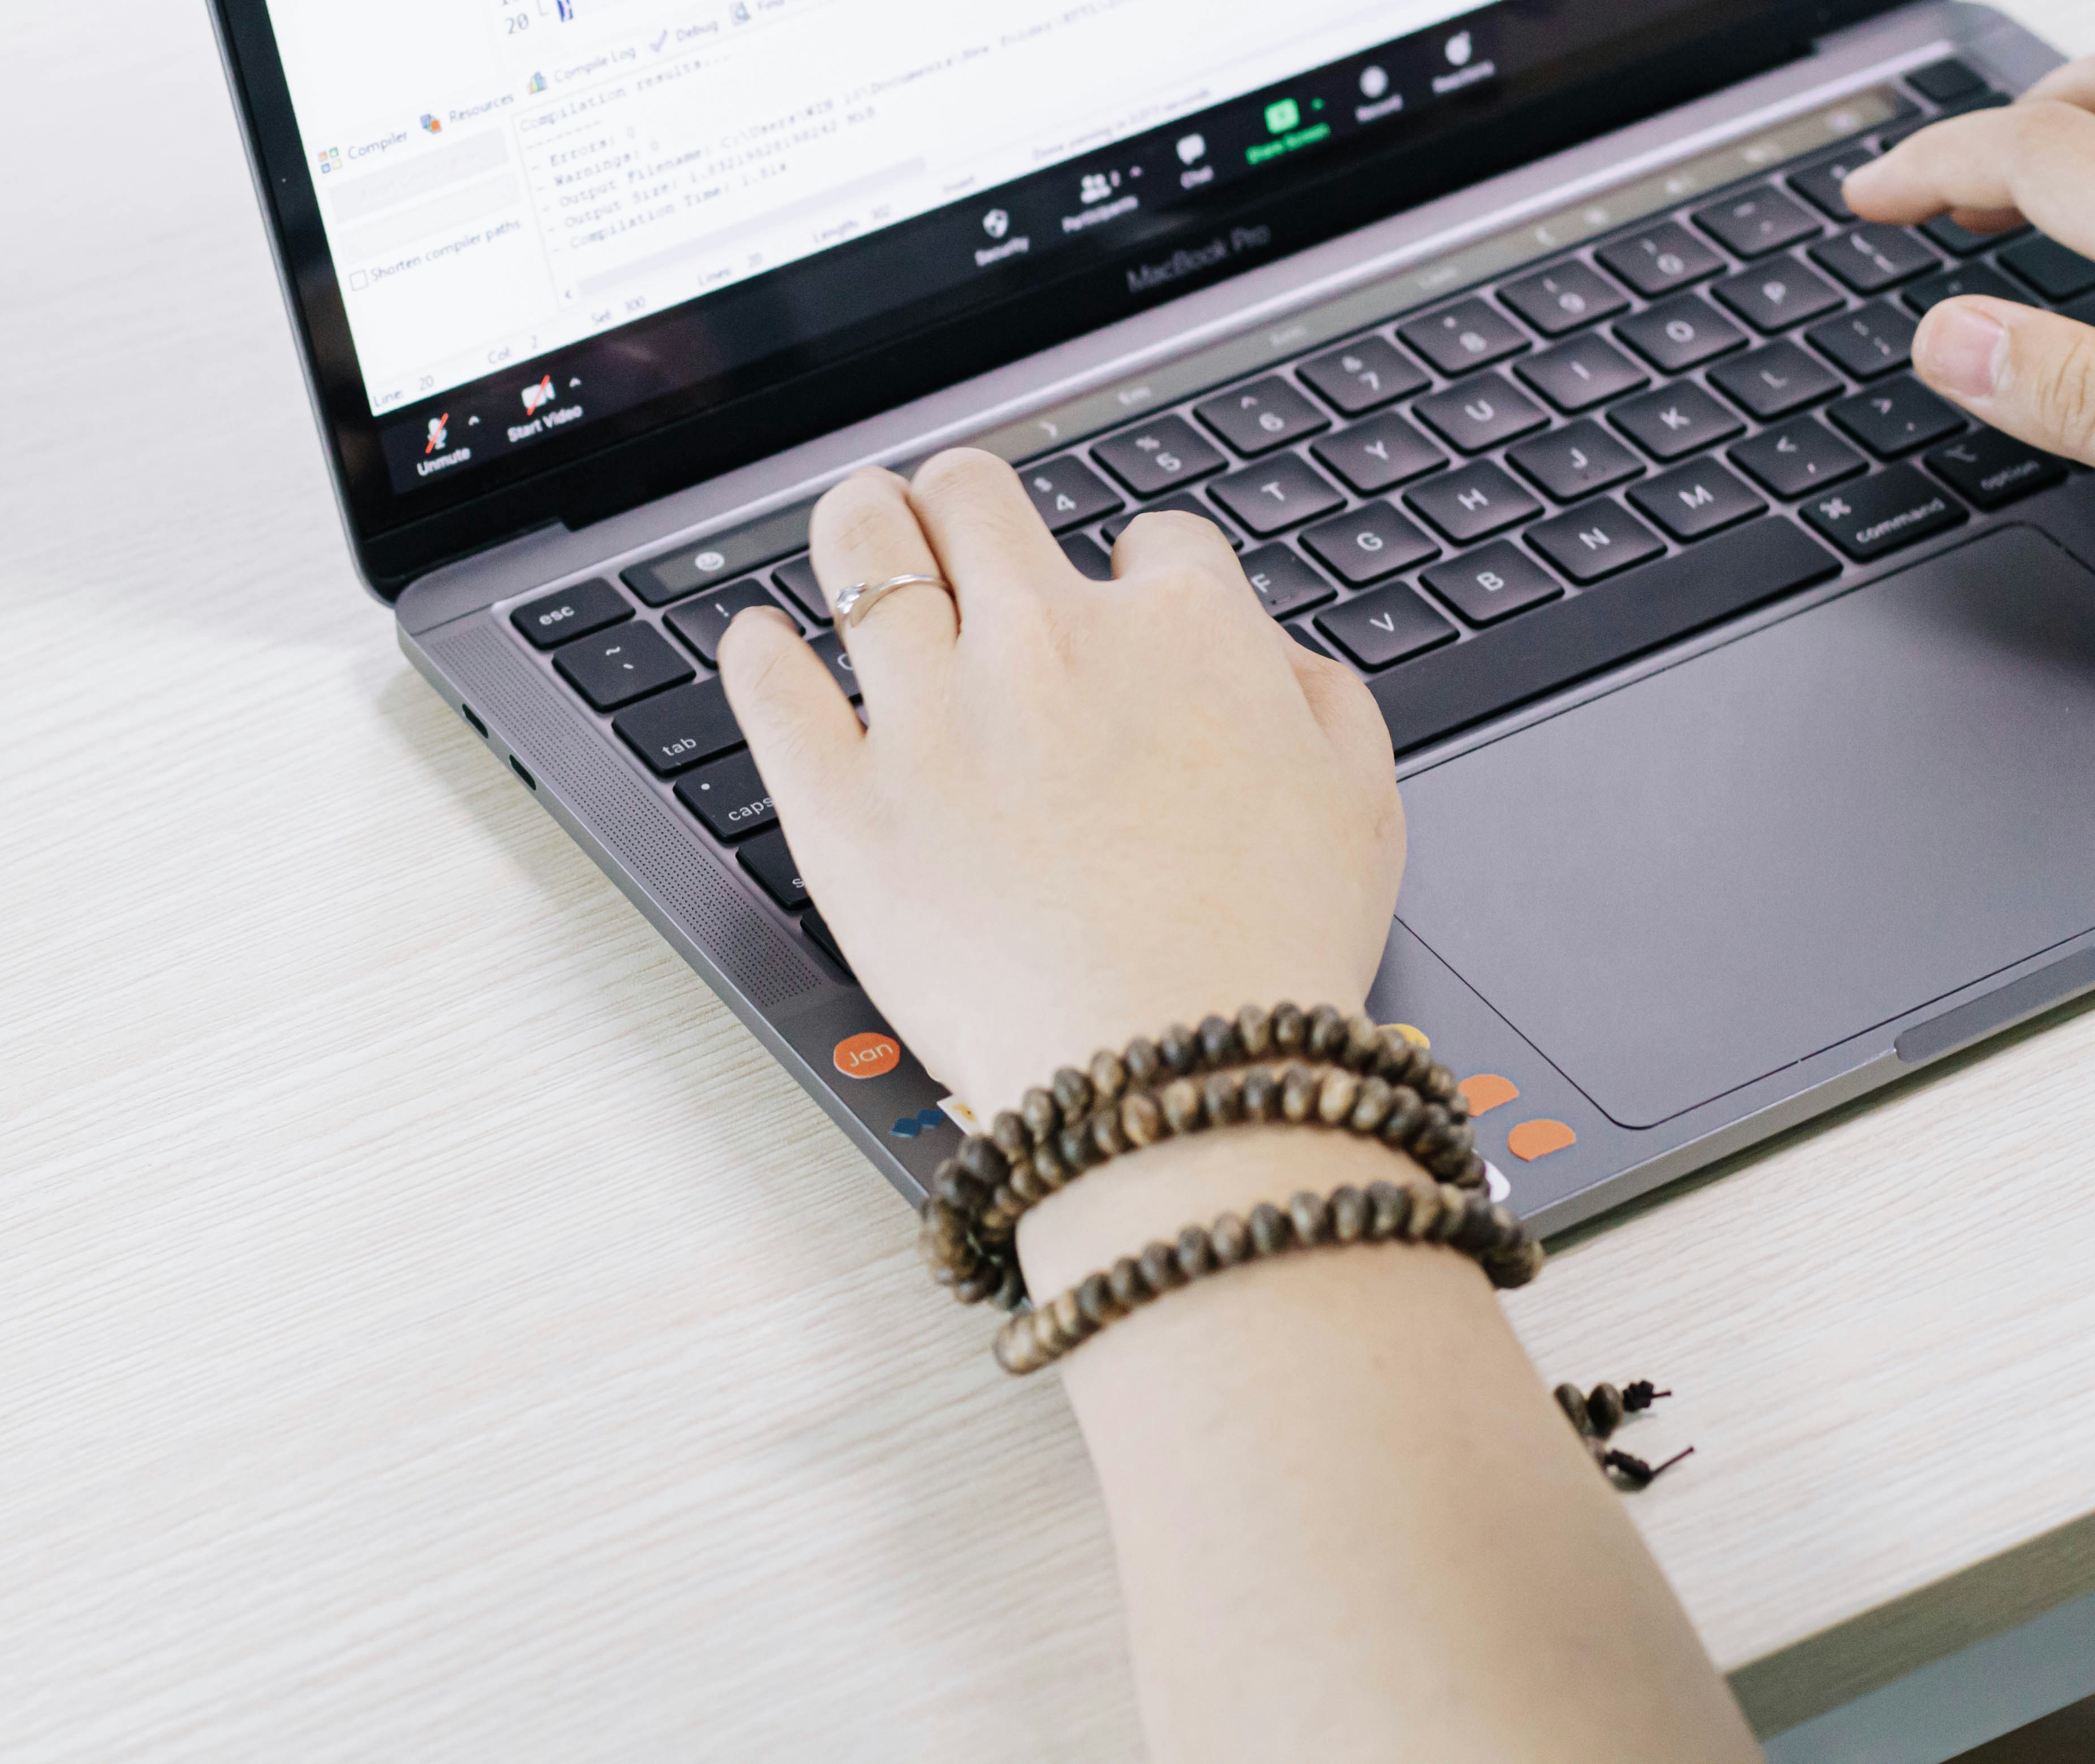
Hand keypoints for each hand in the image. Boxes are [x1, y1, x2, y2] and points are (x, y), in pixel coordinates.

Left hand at [715, 450, 1402, 1117]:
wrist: (1171, 1075)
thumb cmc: (1267, 960)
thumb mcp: (1361, 806)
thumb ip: (1317, 697)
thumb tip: (1266, 653)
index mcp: (1181, 633)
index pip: (1150, 541)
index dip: (1135, 574)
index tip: (1116, 611)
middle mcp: (1047, 645)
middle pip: (979, 500)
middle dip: (968, 503)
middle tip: (953, 526)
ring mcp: (933, 716)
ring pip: (865, 549)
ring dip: (862, 522)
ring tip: (860, 526)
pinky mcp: (843, 801)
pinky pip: (772, 686)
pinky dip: (759, 653)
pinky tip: (763, 645)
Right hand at [1844, 55, 2094, 462]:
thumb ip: (2068, 385)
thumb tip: (1946, 342)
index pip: (2030, 148)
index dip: (1930, 166)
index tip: (1868, 196)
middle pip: (2089, 98)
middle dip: (2008, 125)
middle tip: (1941, 190)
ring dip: (2070, 140)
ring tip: (2021, 201)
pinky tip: (2094, 238)